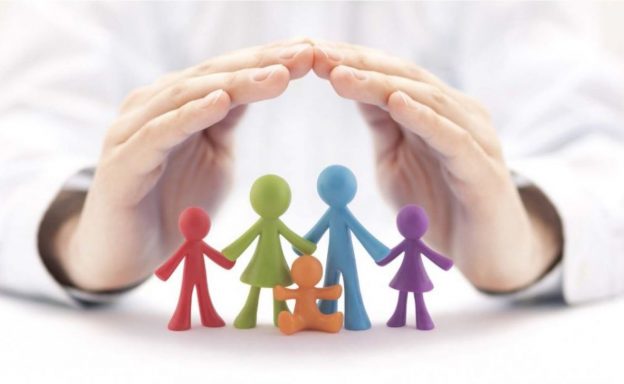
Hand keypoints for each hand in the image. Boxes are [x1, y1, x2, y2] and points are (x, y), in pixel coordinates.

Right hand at [56, 39, 313, 290]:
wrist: (130, 254)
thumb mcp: (215, 155)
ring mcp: (132, 132)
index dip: (267, 61)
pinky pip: (159, 133)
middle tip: (303, 55)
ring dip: (234, 83)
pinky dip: (190, 115)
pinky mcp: (122, 163)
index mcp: (176, 103)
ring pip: (186, 96)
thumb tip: (262, 84)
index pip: (226, 73)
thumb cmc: (177, 204)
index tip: (309, 53)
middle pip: (210, 76)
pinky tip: (220, 101)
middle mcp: (152, 106)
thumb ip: (228, 120)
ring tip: (276, 74)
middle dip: (259, 65)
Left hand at [313, 41, 561, 290]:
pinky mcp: (483, 170)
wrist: (484, 257)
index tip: (312, 54)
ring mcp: (475, 138)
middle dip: (359, 65)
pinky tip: (396, 101)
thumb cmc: (437, 207)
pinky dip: (424, 117)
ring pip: (427, 100)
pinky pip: (453, 138)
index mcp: (436, 110)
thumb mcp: (395, 162)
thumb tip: (350, 85)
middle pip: (406, 78)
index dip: (353, 62)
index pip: (392, 75)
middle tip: (318, 56)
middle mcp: (459, 114)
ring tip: (342, 75)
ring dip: (381, 85)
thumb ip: (381, 126)